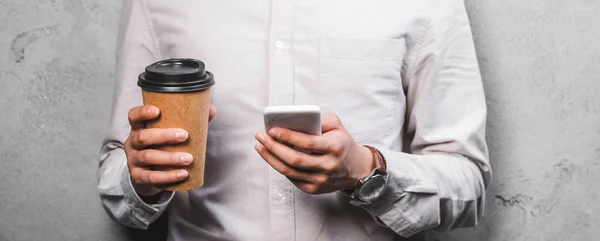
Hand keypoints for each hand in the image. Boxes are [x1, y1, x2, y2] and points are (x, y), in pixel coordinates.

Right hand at [125, 104, 216, 196]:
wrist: (148, 175)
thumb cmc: (162, 147)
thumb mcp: (170, 134)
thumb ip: (189, 121)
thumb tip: (211, 110)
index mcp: (139, 128)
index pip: (134, 116)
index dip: (142, 112)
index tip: (157, 110)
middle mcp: (132, 143)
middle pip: (142, 136)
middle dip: (164, 136)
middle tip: (185, 136)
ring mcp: (133, 160)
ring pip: (148, 157)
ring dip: (170, 158)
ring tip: (188, 158)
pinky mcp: (138, 176)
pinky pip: (151, 177)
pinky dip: (168, 176)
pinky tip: (183, 174)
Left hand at [254, 114, 374, 193]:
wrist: (356, 169)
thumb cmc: (342, 143)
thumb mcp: (336, 126)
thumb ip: (319, 118)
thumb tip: (294, 118)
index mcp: (335, 148)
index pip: (308, 143)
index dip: (288, 137)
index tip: (272, 130)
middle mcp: (328, 166)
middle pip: (295, 159)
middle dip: (273, 147)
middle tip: (260, 136)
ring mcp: (321, 180)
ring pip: (289, 171)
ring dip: (271, 158)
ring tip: (260, 146)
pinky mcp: (314, 189)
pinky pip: (291, 178)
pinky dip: (279, 167)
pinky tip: (272, 156)